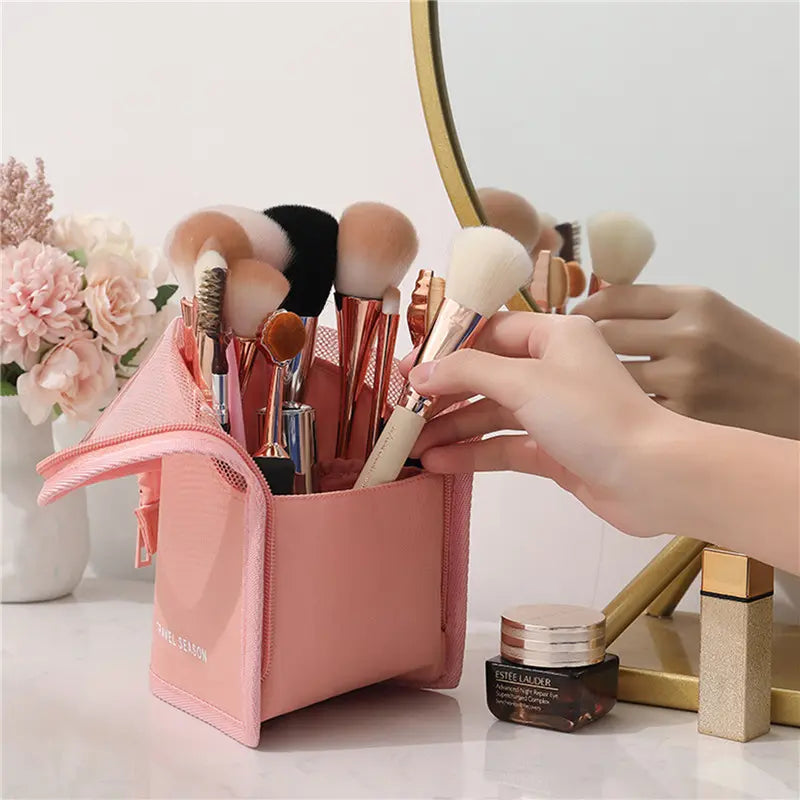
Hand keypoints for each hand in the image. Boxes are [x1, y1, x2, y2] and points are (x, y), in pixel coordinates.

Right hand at [403, 312, 679, 537]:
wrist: (653, 477)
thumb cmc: (591, 415)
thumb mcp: (525, 381)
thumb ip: (467, 371)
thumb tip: (419, 372)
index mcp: (553, 336)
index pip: (489, 332)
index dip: (445, 349)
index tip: (407, 371)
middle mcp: (552, 369)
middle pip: (485, 375)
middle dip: (445, 396)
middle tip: (404, 415)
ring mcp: (552, 413)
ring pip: (491, 414)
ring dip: (454, 428)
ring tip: (413, 447)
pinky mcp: (553, 451)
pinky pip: (504, 446)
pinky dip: (473, 453)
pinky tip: (440, 464)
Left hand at [572, 286, 799, 438]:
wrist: (793, 396)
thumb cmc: (745, 352)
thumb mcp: (709, 312)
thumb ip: (656, 307)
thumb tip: (595, 307)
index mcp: (693, 301)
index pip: (614, 297)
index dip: (587, 309)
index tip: (578, 320)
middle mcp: (687, 336)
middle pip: (603, 334)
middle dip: (586, 344)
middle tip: (580, 353)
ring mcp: (683, 379)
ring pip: (609, 373)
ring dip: (598, 377)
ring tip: (599, 380)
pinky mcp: (680, 416)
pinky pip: (628, 405)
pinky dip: (619, 404)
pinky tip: (623, 405)